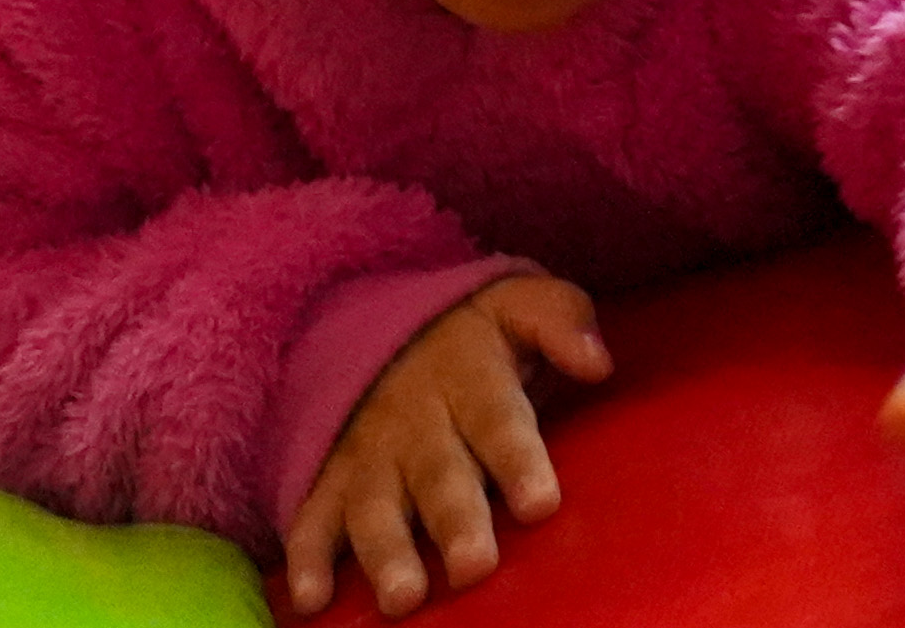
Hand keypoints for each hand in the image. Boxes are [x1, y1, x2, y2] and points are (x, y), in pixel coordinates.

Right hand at [284, 275, 610, 619]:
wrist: (374, 327)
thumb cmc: (471, 338)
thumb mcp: (514, 305)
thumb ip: (560, 321)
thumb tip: (597, 361)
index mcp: (468, 375)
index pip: (497, 417)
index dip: (516, 458)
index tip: (540, 502)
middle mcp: (415, 419)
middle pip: (438, 472)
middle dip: (454, 520)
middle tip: (475, 566)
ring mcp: (368, 452)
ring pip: (375, 504)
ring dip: (386, 550)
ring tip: (403, 597)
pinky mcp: (331, 478)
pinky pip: (313, 516)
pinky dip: (307, 557)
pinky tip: (313, 598)